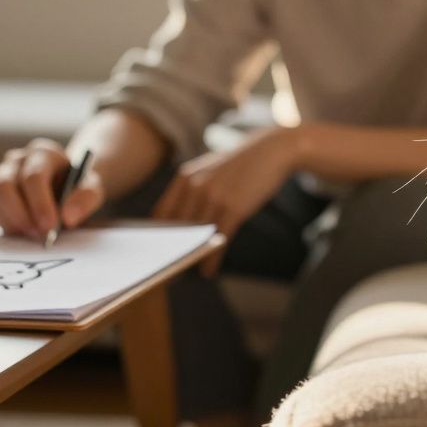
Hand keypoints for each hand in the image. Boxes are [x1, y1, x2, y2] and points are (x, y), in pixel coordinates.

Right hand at [0, 138, 105, 238]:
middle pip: (5, 186)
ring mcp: (0, 174)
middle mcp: (17, 160)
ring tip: (33, 234)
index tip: (50, 227)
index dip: (40, 204)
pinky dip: (0, 222)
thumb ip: (86, 198)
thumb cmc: (76, 189)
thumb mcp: (92, 189)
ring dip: (11, 221)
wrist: (63, 192)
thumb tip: (68, 217)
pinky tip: (20, 229)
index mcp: (43, 153)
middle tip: (39, 236)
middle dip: (21, 216)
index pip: (33, 176)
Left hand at [153, 126, 299, 273]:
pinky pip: (218, 241)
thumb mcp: (210, 171)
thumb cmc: (241, 165)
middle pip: (176, 228)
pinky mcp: (234, 208)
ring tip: (184, 275)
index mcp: (185, 177)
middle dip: (170, 251)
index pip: (161, 213)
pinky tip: (208, 271)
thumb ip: (193, 192)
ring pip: (196, 237)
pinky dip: (211, 260)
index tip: (153, 253)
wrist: (272, 150)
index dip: (155, 236)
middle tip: (164, 272)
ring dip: (189, 259)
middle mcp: (196, 186)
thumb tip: (179, 224)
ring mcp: (214, 197)